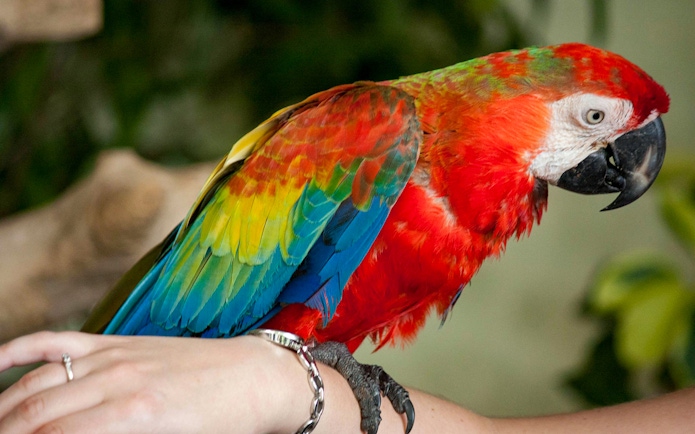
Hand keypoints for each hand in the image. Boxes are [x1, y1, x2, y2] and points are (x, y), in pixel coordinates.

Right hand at [0, 331, 310, 433]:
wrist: (256, 378)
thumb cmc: (223, 424)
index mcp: (135, 418)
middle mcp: (119, 382)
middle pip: (34, 414)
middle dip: (6, 431)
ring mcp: (117, 355)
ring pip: (38, 383)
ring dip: (4, 408)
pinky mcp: (120, 341)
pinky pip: (60, 342)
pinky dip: (21, 351)